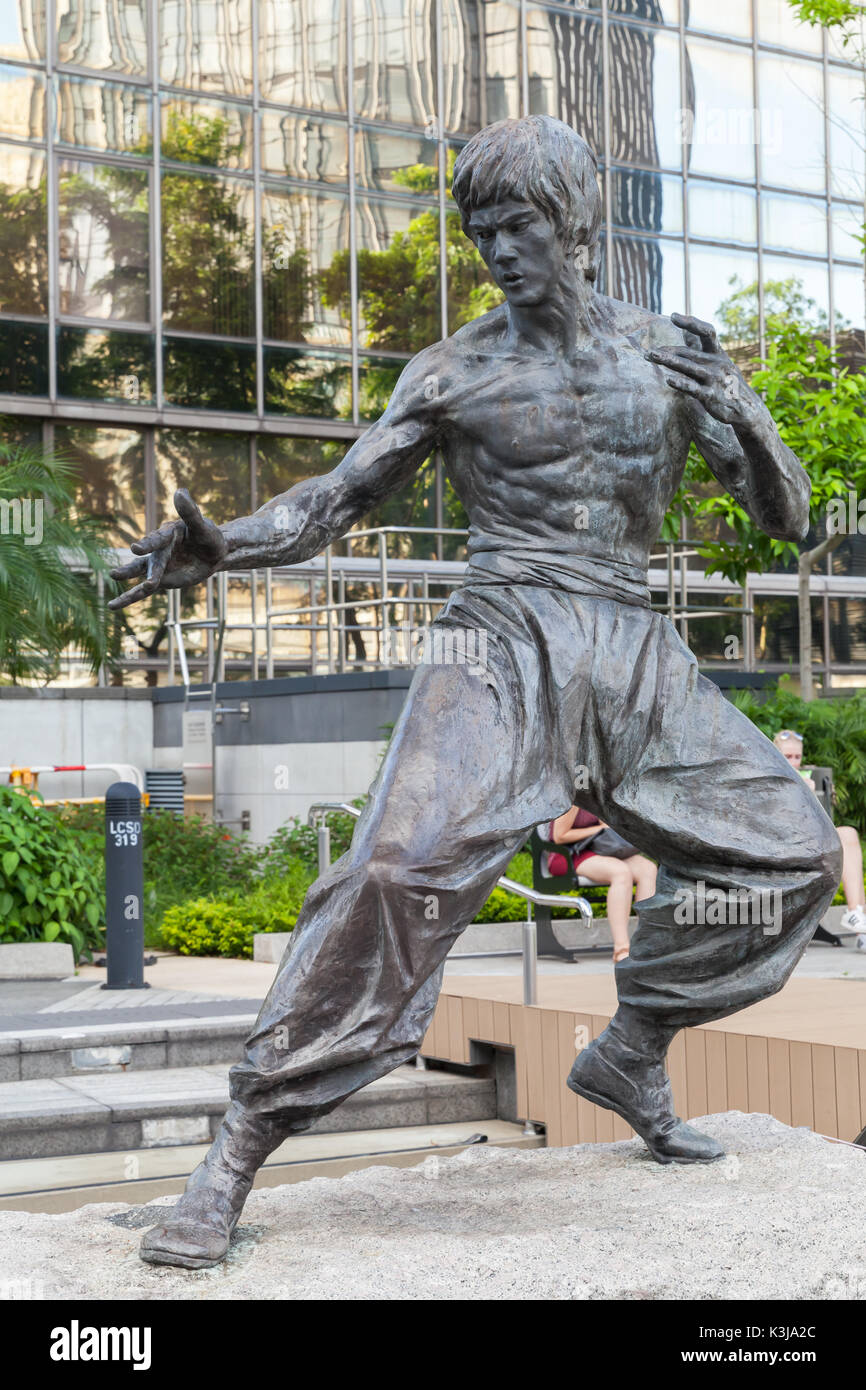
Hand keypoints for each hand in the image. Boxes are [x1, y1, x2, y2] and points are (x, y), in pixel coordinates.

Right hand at [108, 489, 227, 610]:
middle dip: (138, 566)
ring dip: (127, 575)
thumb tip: (180, 491)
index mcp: (169, 533)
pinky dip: (128, 598)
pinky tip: (112, 606)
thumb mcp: (204, 527)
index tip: (136, 549)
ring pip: (140, 572)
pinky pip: (142, 591)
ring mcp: (157, 565)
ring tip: (112, 575)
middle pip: (150, 559)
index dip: (148, 544)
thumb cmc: (210, 537)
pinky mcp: (160, 580)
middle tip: (120, 570)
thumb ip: (190, 513)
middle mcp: (159, 548)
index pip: (158, 539)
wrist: (213, 553)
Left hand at [645, 313, 762, 427]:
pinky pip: (693, 388)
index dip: (691, 323)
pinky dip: (681, 383)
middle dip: (668, 351)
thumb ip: (700, 349)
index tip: (674, 316)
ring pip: (688, 367)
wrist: (746, 409)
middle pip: (689, 352)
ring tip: (651, 356)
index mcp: (719, 353)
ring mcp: (714, 379)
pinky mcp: (710, 396)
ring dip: (669, 361)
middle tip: (649, 352)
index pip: (706, 332)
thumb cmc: (726, 383)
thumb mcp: (718, 362)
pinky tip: (668, 379)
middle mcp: (717, 363)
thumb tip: (684, 333)